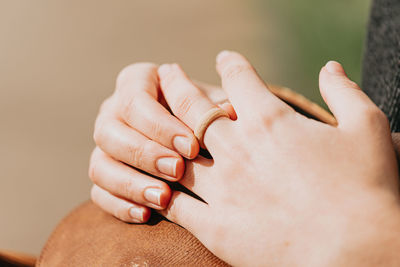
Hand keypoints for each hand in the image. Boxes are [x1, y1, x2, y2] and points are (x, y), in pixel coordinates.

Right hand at [88, 63, 234, 222]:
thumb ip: (214, 108)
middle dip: (145, 154)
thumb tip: (227, 112)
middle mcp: (113, 111)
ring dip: (130, 184)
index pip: (135, 101)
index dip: (161, 126)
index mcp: (135, 82)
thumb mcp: (212, 106)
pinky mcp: (104, 174)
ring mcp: (105, 145)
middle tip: (178, 171)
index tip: (192, 147)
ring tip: (163, 198)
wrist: (195, 137)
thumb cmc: (205, 115)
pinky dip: (120, 205)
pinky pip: (99, 193)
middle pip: (109, 132)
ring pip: (99, 165)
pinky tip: (146, 214)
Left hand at [156, 51, 399, 265]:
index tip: (225, 59)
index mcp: (270, 121)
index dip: (231, 64)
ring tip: (149, 119)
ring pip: (173, 150)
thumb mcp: (367, 128)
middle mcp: (236, 148)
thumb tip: (330, 67)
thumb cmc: (367, 190)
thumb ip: (344, 92)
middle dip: (178, 84)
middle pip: (193, 105)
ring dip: (158, 130)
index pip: (240, 79)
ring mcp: (220, 187)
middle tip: (166, 73)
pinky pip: (175, 202)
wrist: (354, 253)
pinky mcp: (213, 225)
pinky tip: (152, 181)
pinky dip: (159, 188)